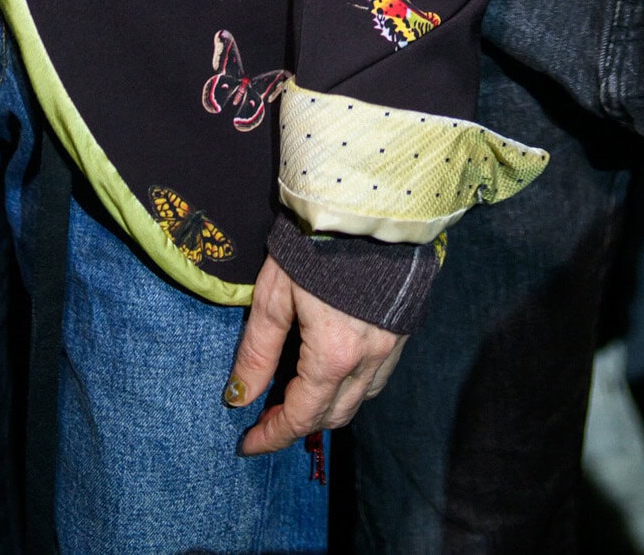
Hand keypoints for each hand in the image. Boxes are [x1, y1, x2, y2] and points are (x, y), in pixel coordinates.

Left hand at [225, 254, 405, 454]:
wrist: (369, 199)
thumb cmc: (315, 241)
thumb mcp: (274, 293)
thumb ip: (258, 349)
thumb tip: (239, 397)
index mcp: (334, 354)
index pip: (302, 416)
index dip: (273, 435)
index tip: (247, 443)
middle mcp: (369, 358)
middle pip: (334, 415)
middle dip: (300, 424)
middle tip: (268, 418)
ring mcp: (392, 344)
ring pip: (361, 399)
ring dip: (329, 407)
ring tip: (299, 394)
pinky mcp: (404, 327)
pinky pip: (379, 375)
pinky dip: (354, 384)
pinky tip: (334, 368)